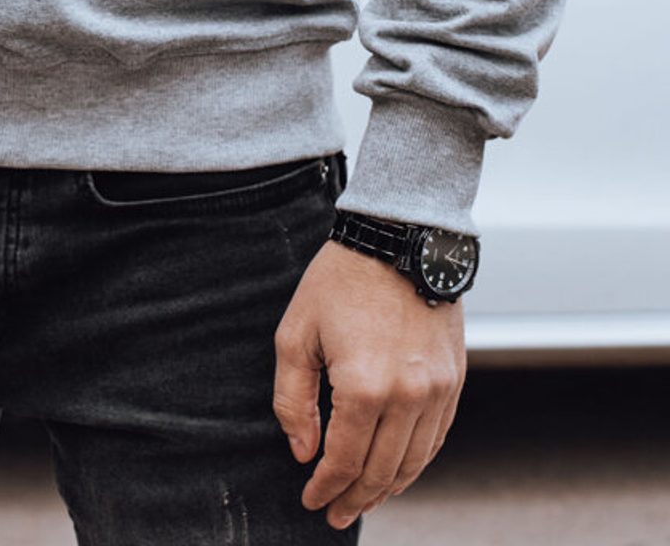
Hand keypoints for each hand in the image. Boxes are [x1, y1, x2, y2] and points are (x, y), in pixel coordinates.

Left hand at [272, 237, 465, 529]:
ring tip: (364, 500)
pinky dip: (417, 462)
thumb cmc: (340, 280)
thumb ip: (293, 399)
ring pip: (414, 461)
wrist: (398, 236)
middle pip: (382, 471)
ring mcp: (438, 389)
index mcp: (364, 386)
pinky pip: (437, 437)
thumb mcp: (296, 333)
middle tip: (334, 513)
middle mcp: (408, 395)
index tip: (311, 500)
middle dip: (354, 498)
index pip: (344, 461)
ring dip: (388, 488)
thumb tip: (303, 452)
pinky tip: (398, 470)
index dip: (325, 488)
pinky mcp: (455, 379)